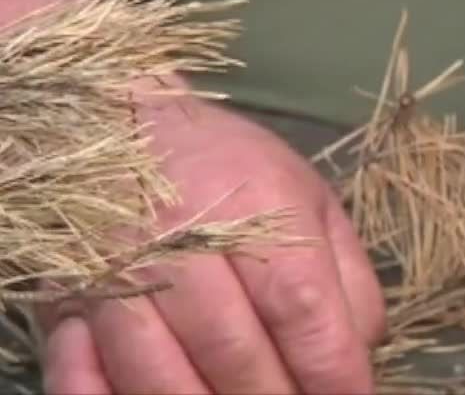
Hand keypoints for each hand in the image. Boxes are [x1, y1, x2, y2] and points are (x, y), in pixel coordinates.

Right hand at [39, 98, 385, 393]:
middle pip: (233, 348)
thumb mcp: (311, 202)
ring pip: (159, 371)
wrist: (126, 124)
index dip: (329, 367)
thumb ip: (348, 276)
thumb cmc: (236, 171)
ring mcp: (119, 266)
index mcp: (259, 205)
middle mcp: (185, 235)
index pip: (299, 303)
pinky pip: (80, 371)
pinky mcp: (71, 295)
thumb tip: (364, 348)